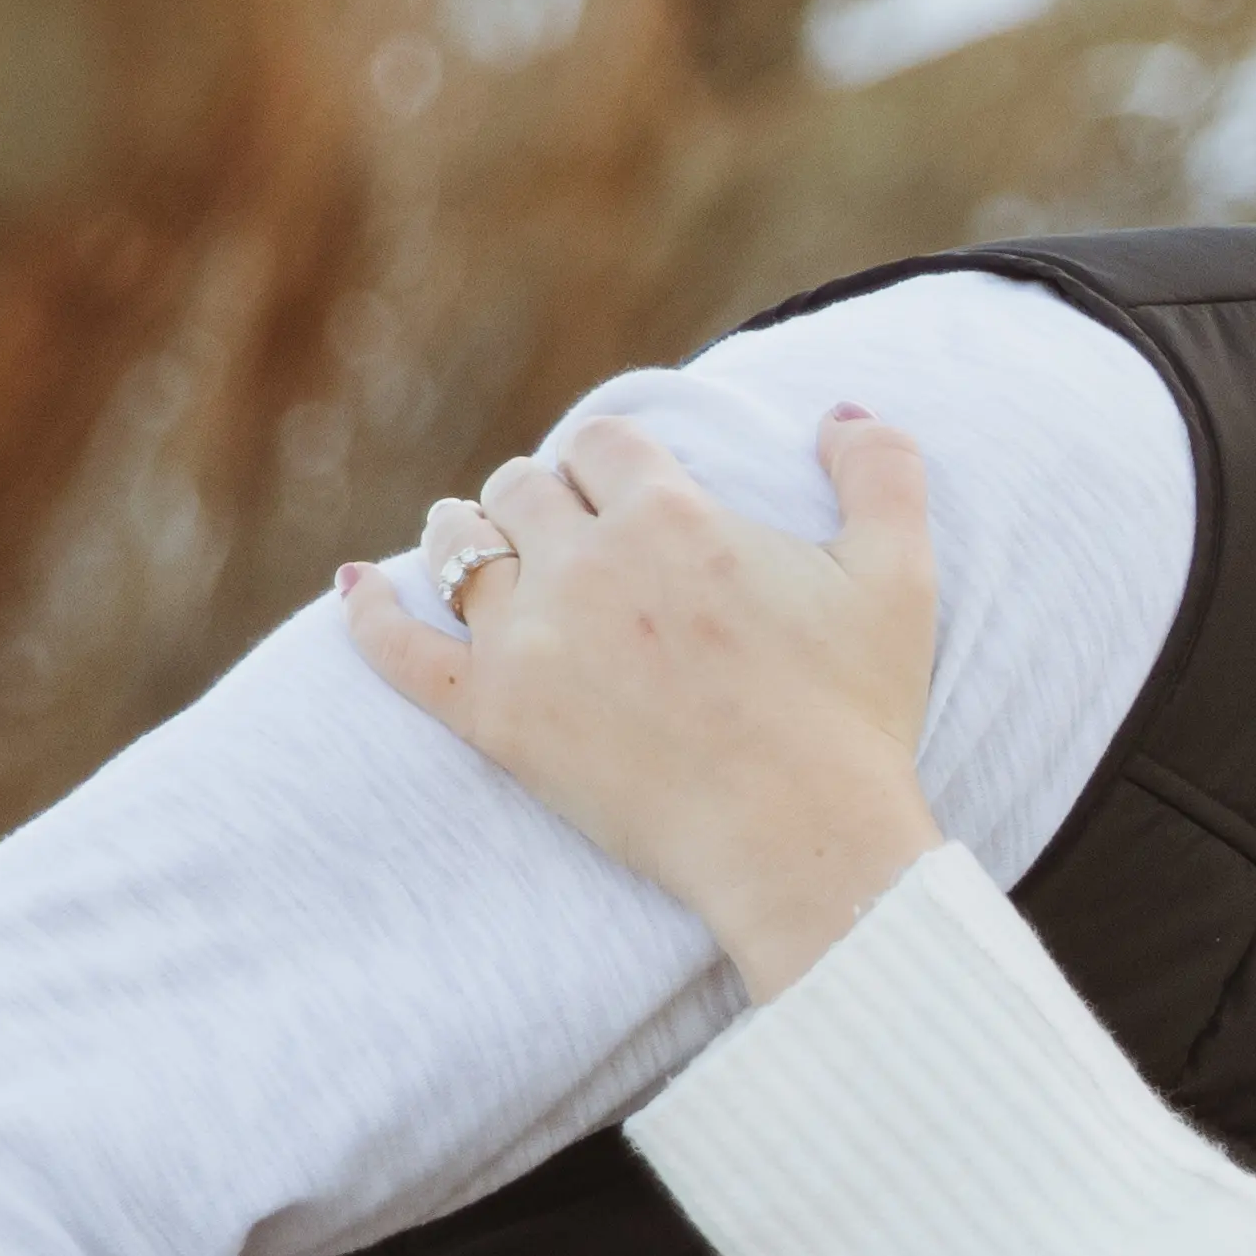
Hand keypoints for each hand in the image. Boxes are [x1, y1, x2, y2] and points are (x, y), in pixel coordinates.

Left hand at [339, 407, 951, 994]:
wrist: (802, 843)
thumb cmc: (855, 716)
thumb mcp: (900, 580)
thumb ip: (883, 474)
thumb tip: (840, 411)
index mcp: (674, 517)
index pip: (604, 442)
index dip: (612, 460)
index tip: (623, 488)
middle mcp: (587, 564)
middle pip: (523, 485)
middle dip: (541, 496)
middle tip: (562, 532)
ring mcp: (529, 641)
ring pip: (456, 546)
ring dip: (461, 534)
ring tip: (474, 547)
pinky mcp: (493, 717)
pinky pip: (400, 649)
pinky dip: (368, 613)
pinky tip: (355, 590)